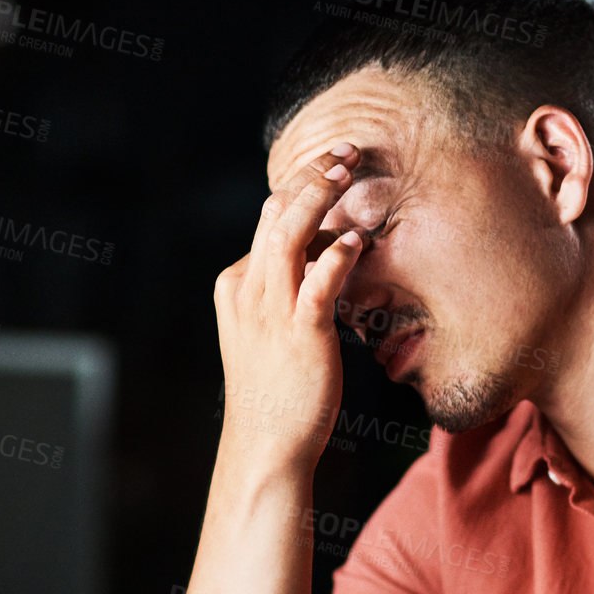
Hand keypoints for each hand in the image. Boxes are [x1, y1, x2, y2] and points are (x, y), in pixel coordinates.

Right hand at [213, 144, 363, 470]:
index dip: (303, 191)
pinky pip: (318, 282)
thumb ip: (290, 289)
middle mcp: (248, 289)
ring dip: (319, 195)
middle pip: (274, 212)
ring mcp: (270, 310)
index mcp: (237, 284)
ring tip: (347, 170)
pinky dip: (336, 255)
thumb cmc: (277, 388)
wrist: (266, 443)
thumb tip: (326, 253)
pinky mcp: (299, 333)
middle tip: (345, 151)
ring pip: (289, 232)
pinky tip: (356, 239)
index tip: (333, 167)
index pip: (269, 222)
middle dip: (310, 175)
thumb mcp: (271, 329)